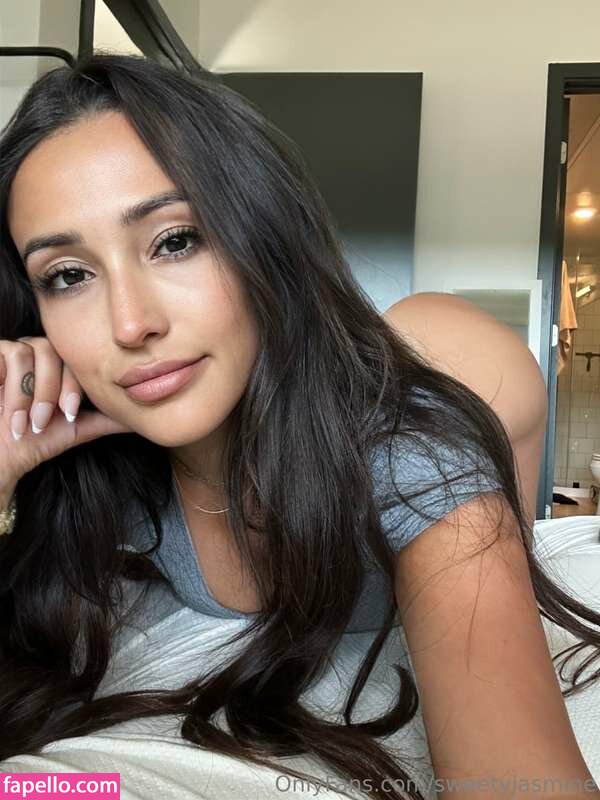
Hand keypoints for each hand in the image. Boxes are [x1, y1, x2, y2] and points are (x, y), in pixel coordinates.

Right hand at [0, 337, 134, 489]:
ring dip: (31, 392)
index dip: (74, 385)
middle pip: (55, 350)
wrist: (1, 454)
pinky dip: (13, 385)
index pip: (76, 359)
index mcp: (60, 366)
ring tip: (26, 421)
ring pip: (32, 351)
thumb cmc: (34, 440)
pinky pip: (10, 352)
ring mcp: (13, 351)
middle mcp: (38, 354)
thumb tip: (142, 418)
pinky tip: (8, 409)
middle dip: (53, 388)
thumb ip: (107, 419)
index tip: (70, 414)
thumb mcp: (77, 429)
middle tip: (44, 420)